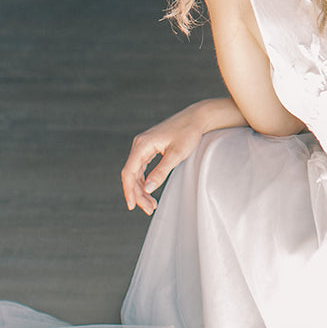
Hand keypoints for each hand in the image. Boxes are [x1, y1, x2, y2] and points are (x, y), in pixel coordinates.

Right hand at [120, 98, 243, 214]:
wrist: (197, 118)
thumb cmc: (188, 133)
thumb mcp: (177, 155)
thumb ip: (161, 172)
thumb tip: (148, 189)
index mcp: (142, 144)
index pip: (129, 172)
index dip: (129, 191)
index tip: (133, 206)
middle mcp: (139, 144)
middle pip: (131, 174)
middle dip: (138, 193)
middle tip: (149, 209)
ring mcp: (143, 146)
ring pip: (136, 172)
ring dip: (141, 189)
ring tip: (151, 205)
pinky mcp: (149, 148)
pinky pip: (141, 168)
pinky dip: (145, 181)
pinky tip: (150, 192)